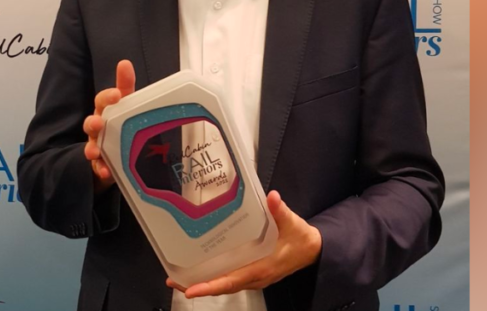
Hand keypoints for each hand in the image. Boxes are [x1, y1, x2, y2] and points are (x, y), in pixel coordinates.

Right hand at [83, 60, 135, 193]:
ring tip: (95, 151)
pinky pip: (98, 168)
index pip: (103, 100)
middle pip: (92, 122)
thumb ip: (126, 86)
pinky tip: (106, 171)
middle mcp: (99, 127)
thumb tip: (124, 62)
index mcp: (107, 110)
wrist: (120, 153)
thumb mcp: (128, 104)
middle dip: (94, 122)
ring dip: (93, 147)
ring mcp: (98, 146)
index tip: (117, 95)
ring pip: (92, 145)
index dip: (108, 97)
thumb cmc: (123, 123)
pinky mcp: (101, 165)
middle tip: (99, 122)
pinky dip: (101, 169)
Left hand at [167, 191, 322, 297]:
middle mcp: (256, 277)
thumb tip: (272, 197)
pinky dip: (214, 278)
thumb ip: (280, 211)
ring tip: (180, 279)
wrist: (313, 250)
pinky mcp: (253, 273)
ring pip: (225, 285)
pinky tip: (202, 270)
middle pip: (223, 286)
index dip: (211, 286)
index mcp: (262, 268)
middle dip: (198, 286)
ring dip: (204, 284)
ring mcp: (254, 277)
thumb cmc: (301, 238)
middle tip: (173, 282)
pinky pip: (230, 279)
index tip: (190, 290)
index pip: (232, 280)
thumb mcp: (293, 223)